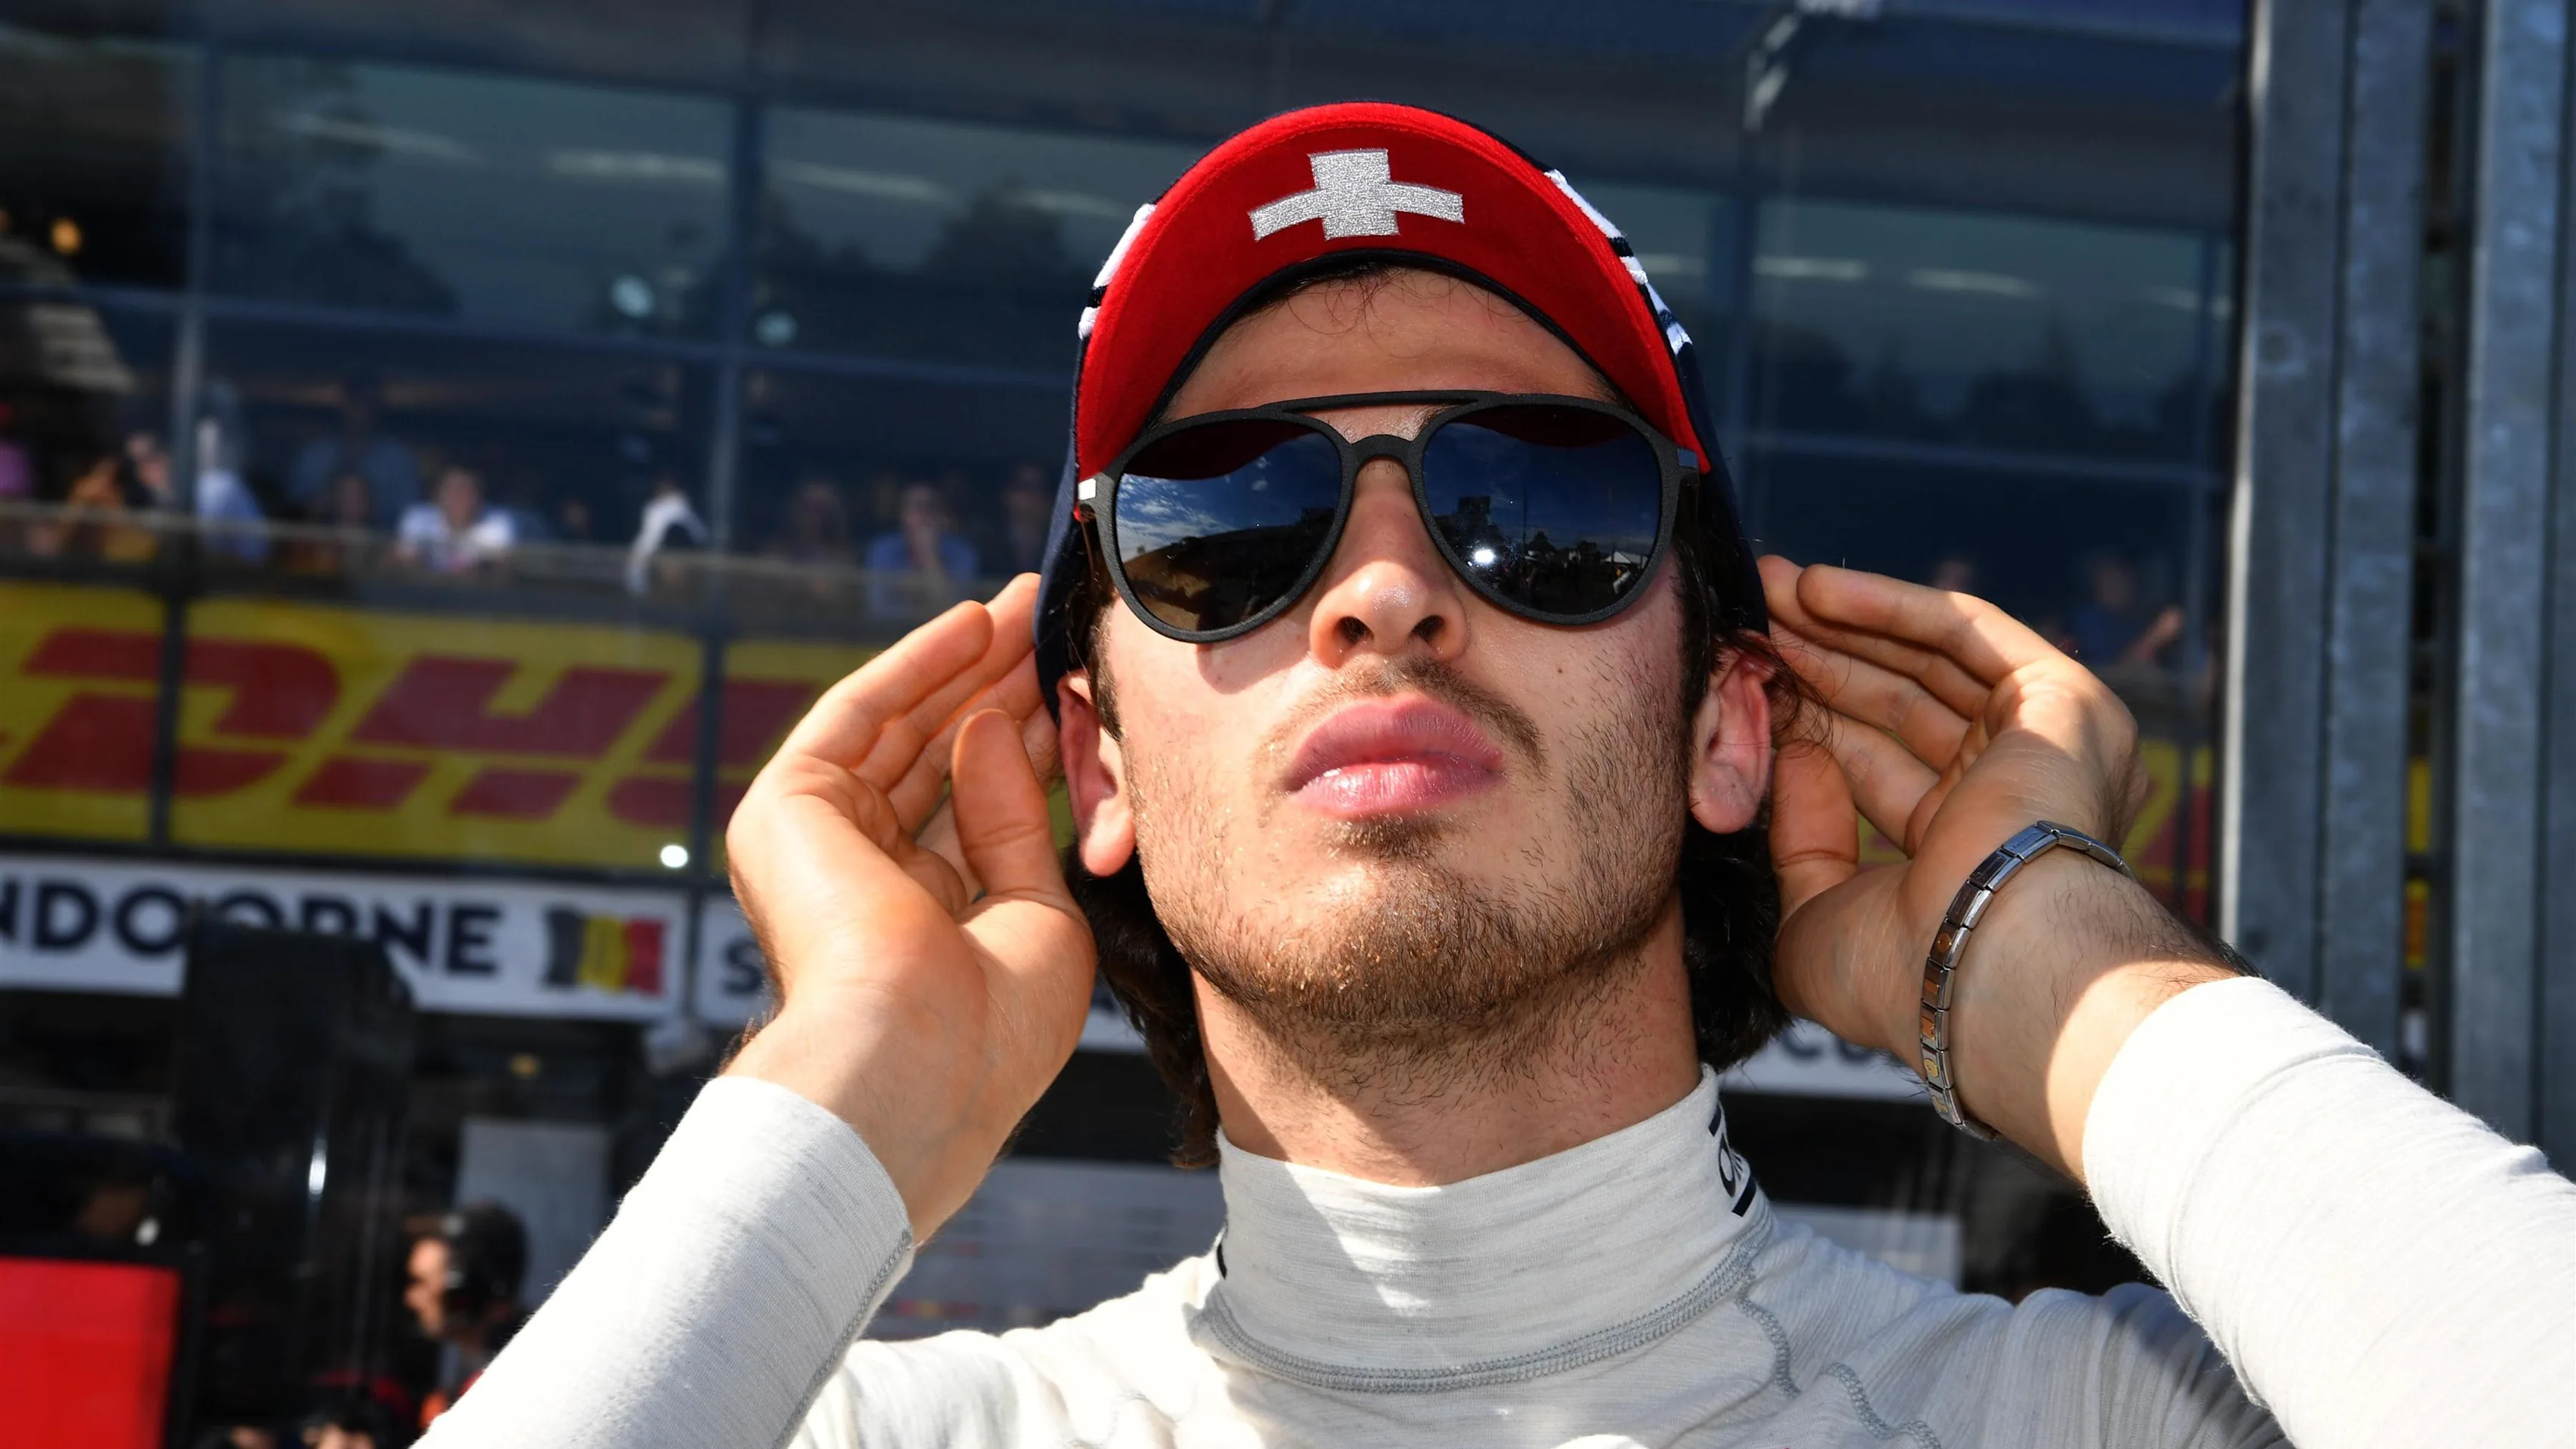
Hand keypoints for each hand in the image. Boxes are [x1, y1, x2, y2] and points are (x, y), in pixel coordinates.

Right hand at [723, 574, 1093, 1236]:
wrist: (917, 1062)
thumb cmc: (990, 1026)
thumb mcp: (1038, 914)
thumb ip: (1013, 819)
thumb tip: (992, 723)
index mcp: (916, 925)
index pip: (973, 809)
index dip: (1025, 742)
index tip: (1073, 684)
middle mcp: (860, 881)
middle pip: (936, 760)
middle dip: (996, 688)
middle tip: (1052, 623)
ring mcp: (817, 845)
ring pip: (899, 729)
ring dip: (965, 664)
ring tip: (1030, 607)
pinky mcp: (786, 808)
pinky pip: (857, 714)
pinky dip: (916, 666)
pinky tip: (973, 624)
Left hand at [1760, 558, 2231, 1175]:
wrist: (1977, 964)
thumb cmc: (1896, 974)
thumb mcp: (1811, 917)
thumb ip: (1799, 841)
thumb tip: (1796, 757)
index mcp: (1964, 855)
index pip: (1876, 765)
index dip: (1807, 720)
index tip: (1743, 683)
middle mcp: (2013, 797)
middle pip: (1899, 703)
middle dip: (1820, 658)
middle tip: (1748, 617)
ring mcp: (2046, 747)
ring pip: (1929, 659)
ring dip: (1843, 623)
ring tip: (1765, 590)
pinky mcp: (2065, 701)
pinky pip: (1966, 631)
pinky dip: (1888, 605)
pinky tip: (1814, 591)